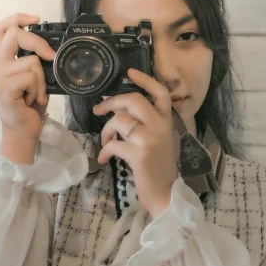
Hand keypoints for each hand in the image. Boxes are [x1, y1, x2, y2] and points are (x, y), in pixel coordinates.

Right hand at [0, 13, 55, 162]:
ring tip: (35, 93)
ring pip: (31, 61)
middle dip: (37, 42)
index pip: (0, 28)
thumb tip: (49, 48)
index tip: (35, 20)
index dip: (17, 18)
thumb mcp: (30, 76)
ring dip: (41, 79)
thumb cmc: (27, 104)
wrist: (22, 130)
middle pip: (14, 34)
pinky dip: (39, 90)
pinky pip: (31, 77)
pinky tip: (33, 100)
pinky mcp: (5, 89)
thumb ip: (32, 59)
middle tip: (49, 56)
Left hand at [93, 68, 178, 217]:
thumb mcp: (161, 140)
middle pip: (134, 100)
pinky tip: (105, 159)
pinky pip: (113, 144)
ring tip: (105, 143)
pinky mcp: (139, 155)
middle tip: (98, 110)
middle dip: (111, 102)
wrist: (166, 193)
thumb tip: (123, 112)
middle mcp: (160, 127)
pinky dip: (105, 151)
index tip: (130, 72)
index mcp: (167, 122)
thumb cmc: (159, 167)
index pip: (160, 93)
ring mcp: (150, 140)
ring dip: (106, 132)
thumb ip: (149, 124)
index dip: (145, 80)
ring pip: (119, 121)